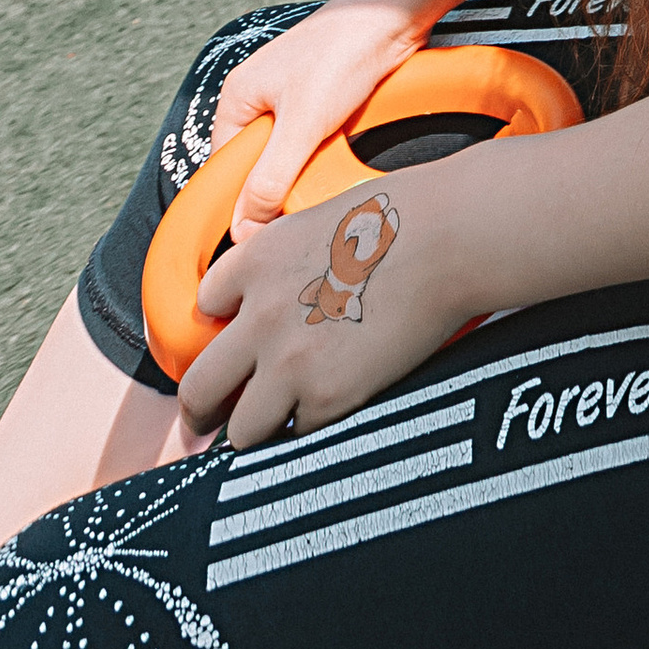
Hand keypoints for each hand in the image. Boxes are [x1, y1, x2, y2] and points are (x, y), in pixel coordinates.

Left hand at [180, 160, 466, 448]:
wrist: (450, 237)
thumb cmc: (400, 217)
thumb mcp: (318, 219)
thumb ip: (285, 259)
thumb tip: (281, 289)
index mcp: (255, 261)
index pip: (205, 306)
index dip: (219, 325)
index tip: (229, 341)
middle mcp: (259, 317)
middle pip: (199, 388)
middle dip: (200, 412)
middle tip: (204, 424)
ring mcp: (289, 362)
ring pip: (240, 431)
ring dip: (254, 430)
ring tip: (269, 431)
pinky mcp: (327, 396)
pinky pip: (299, 431)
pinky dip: (312, 426)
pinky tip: (330, 410)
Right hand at [205, 0, 430, 227]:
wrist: (395, 13)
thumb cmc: (343, 52)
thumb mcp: (303, 124)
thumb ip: (270, 179)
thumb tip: (244, 232)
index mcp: (237, 100)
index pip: (225, 170)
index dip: (242, 204)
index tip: (263, 233)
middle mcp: (259, 99)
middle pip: (257, 166)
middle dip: (279, 187)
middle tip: (303, 201)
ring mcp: (291, 99)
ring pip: (289, 157)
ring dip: (306, 172)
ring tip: (328, 172)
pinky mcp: (321, 100)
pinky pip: (313, 143)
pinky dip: (325, 155)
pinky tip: (342, 157)